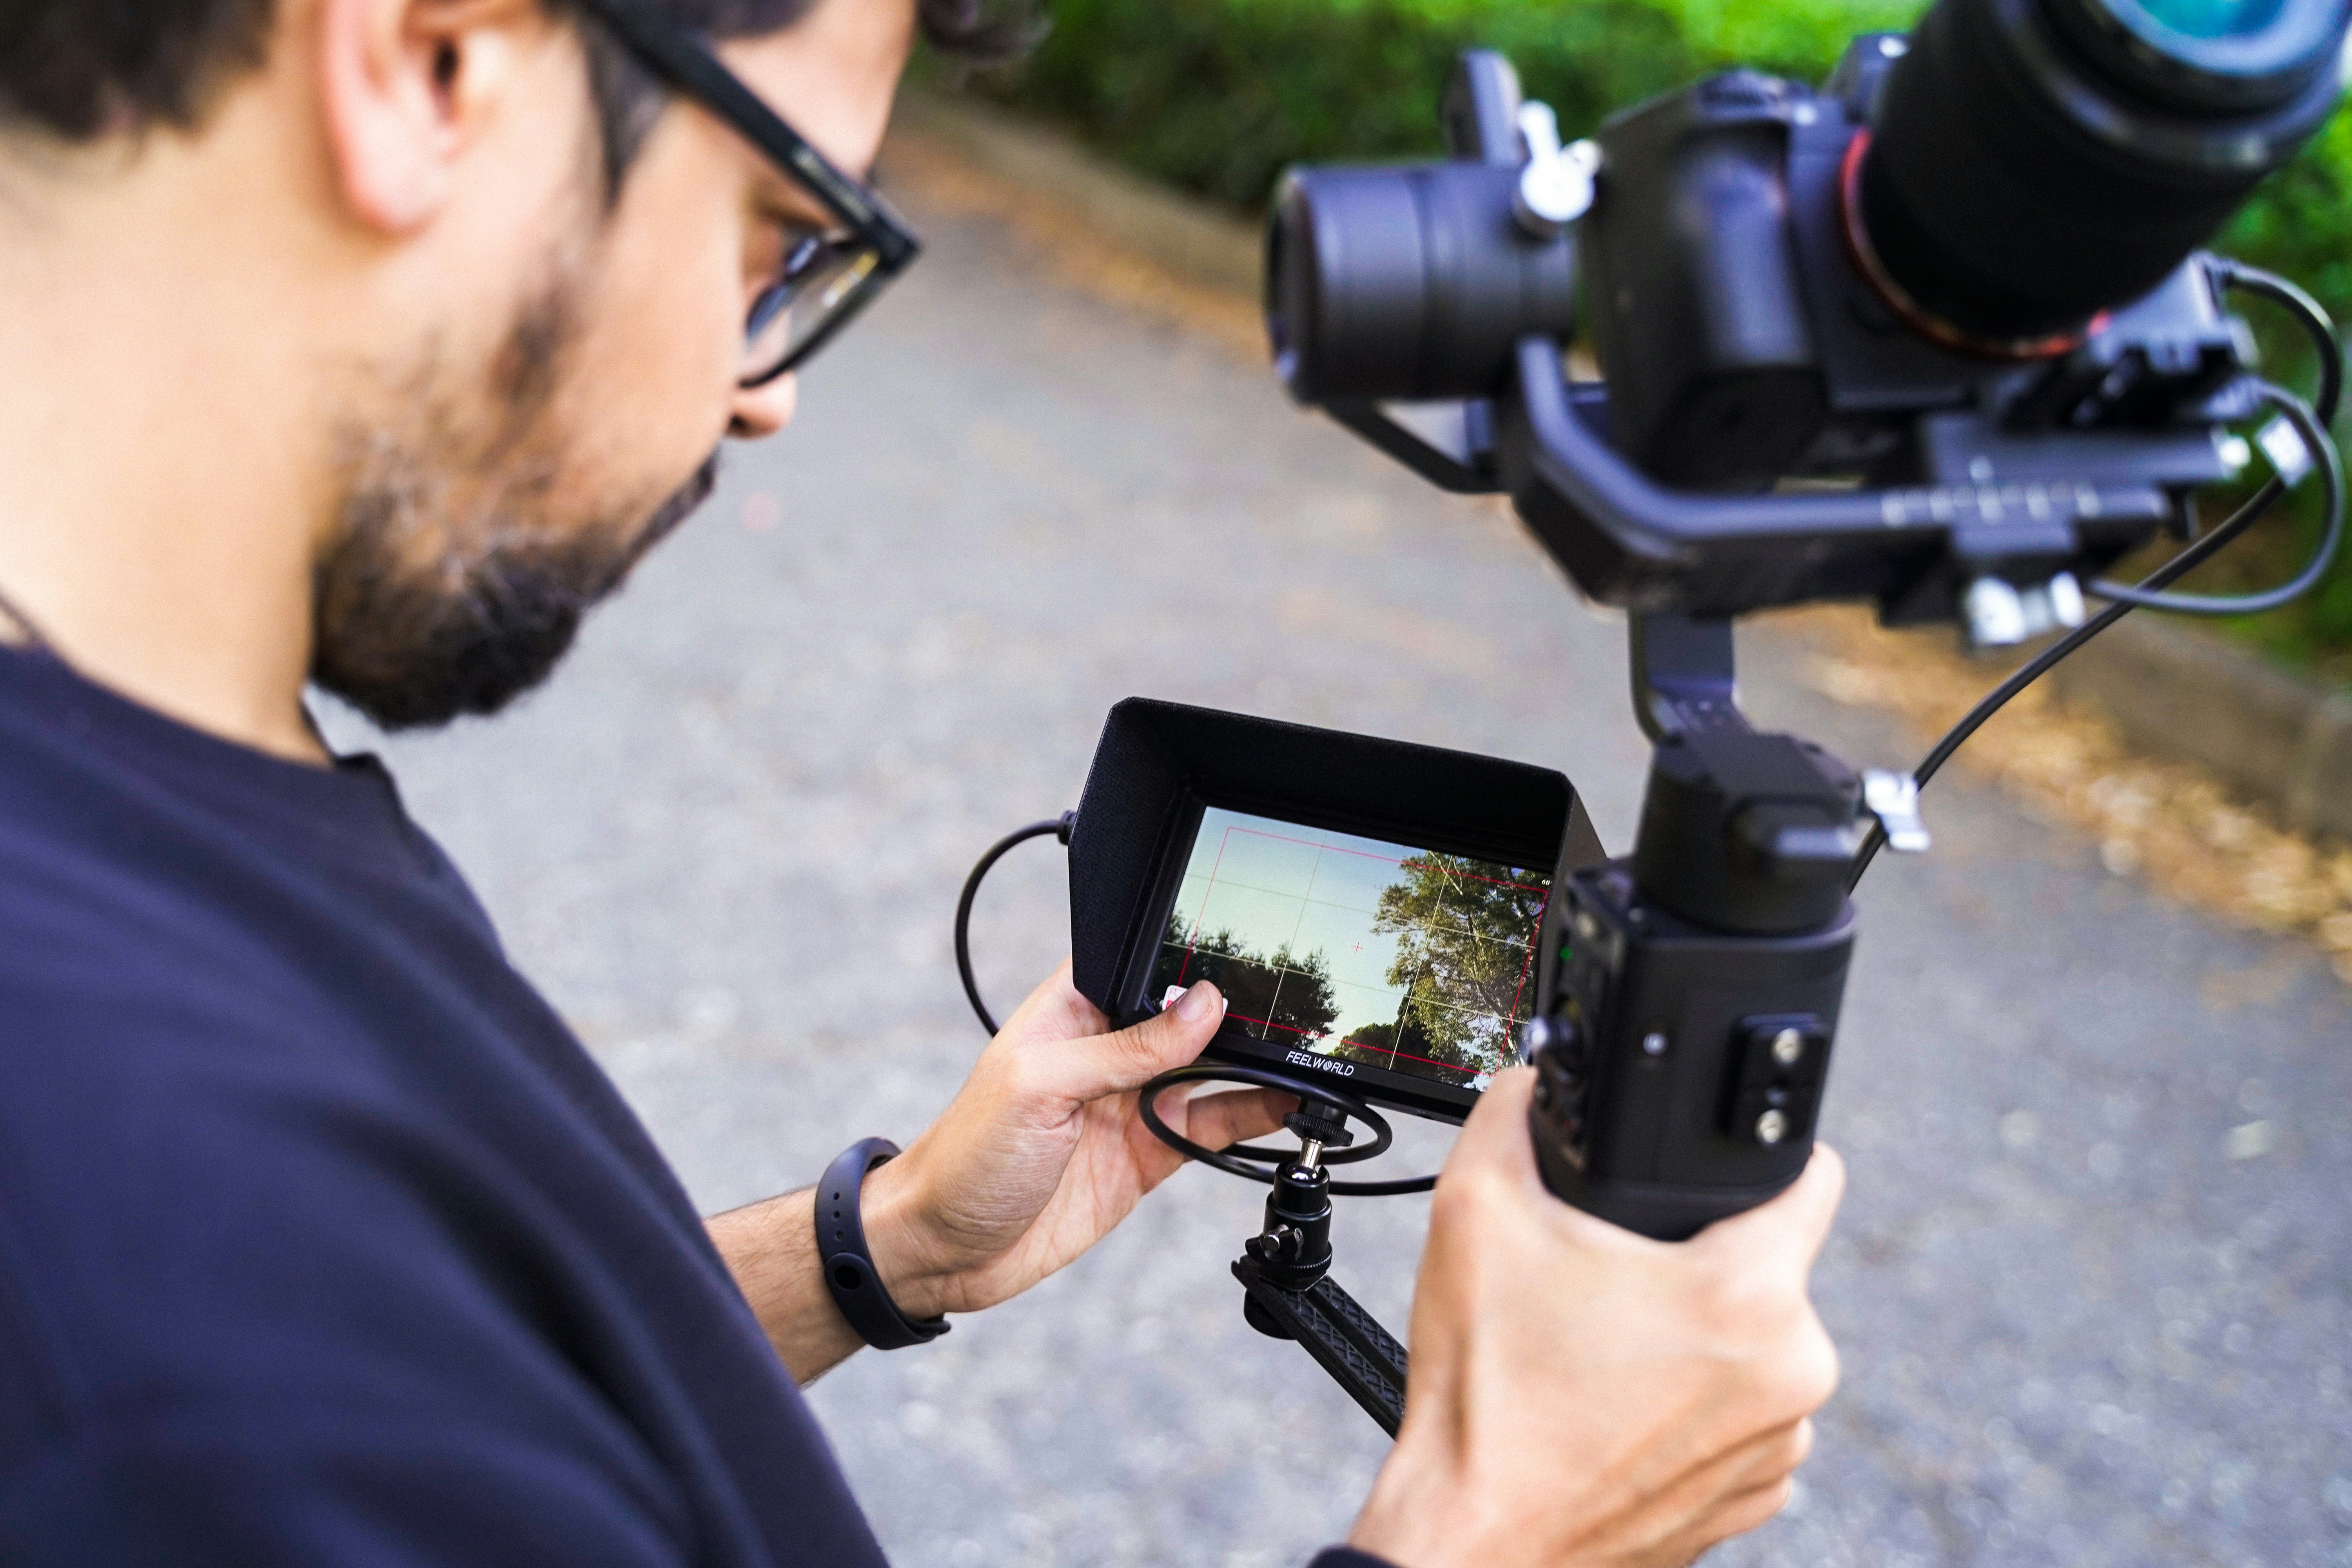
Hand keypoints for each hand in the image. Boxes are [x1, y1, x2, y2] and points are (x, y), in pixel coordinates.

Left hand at [859, 964, 1291, 1318]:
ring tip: (1310, 1054)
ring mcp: (1132, 1104)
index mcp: (1073, 1010)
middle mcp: (1109, 1051)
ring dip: (1258, 1065)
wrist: (943, 1252)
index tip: (1251, 951)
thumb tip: (1202, 1004)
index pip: (1145, 963)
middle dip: (1240, 1013)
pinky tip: (1288, 1103)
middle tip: (1298, 1008)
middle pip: (1191, 1020)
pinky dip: (1254, 1118)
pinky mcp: (1149, 1156)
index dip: (1193, 954)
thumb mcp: (1040, 1086)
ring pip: (1213, 1073)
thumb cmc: (967, 1157)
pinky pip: (1214, 1128)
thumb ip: (1126, 1047)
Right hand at [1349, 1068, 1845, 1567]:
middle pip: (1764, 1263)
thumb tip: (1538, 1076)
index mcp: (1749, 1294)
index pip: (1812, 1175)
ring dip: (1694, 1333)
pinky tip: (1614, 1404)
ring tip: (1602, 1347)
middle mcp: (1793, 1373)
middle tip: (1609, 1275)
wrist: (1471, 1540)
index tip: (1709, 1164)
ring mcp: (1780, 1446)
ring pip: (1752, 1342)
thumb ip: (1514, 1110)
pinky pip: (1740, 1415)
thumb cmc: (1485, 1393)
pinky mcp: (1755, 1498)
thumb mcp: (1478, 1208)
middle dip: (1694, 1256)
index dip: (1759, 1150)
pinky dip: (1689, 1402)